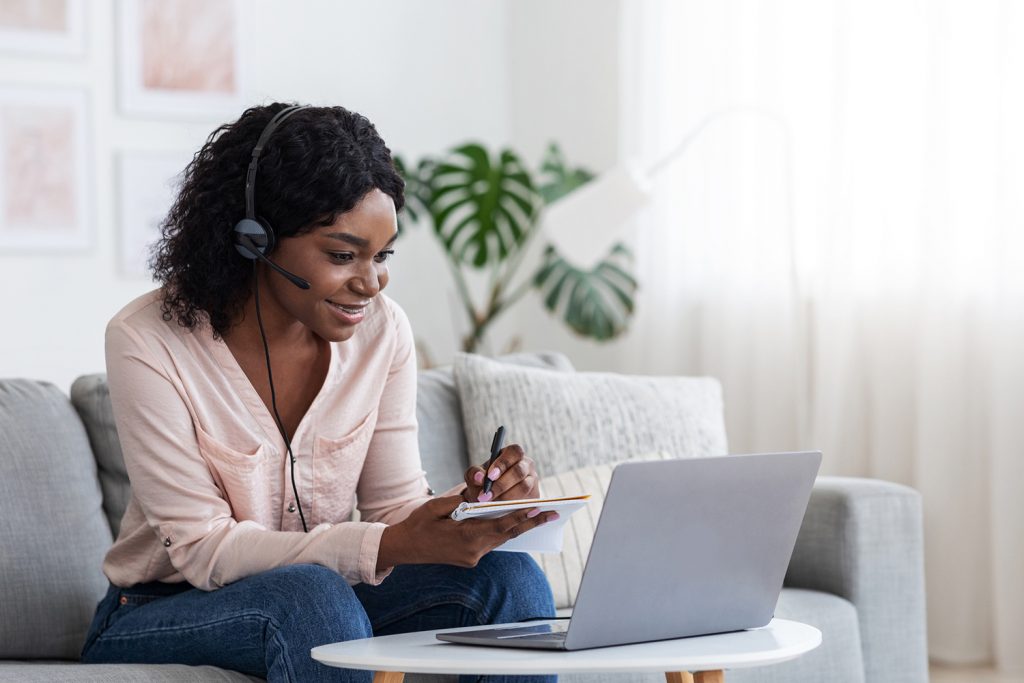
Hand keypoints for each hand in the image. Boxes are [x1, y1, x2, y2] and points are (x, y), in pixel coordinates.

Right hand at [376, 495, 558, 569]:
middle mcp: (473, 552)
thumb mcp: (437, 507)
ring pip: (501, 539)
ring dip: (519, 527)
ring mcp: (472, 558)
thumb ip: (460, 501)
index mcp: (466, 538)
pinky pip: (491, 543)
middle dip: (530, 523)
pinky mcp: (470, 559)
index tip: (539, 510)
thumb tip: (481, 496)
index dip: (522, 517)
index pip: (501, 526)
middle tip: (552, 514)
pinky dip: (503, 531)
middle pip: (507, 534)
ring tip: (539, 516)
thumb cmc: (418, 524)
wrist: (404, 548)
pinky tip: (514, 522)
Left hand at [463, 444, 540, 502]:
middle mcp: (525, 465)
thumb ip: (474, 473)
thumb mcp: (474, 477)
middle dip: (502, 484)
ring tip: (491, 504)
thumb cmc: (482, 484)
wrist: (489, 501)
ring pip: (524, 487)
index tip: (490, 476)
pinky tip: (501, 510)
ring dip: (506, 497)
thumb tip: (479, 477)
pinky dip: (513, 506)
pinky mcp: (534, 496)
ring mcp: (532, 481)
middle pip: (519, 471)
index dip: (503, 463)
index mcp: (512, 454)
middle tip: (486, 496)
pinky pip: (528, 501)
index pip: (513, 452)